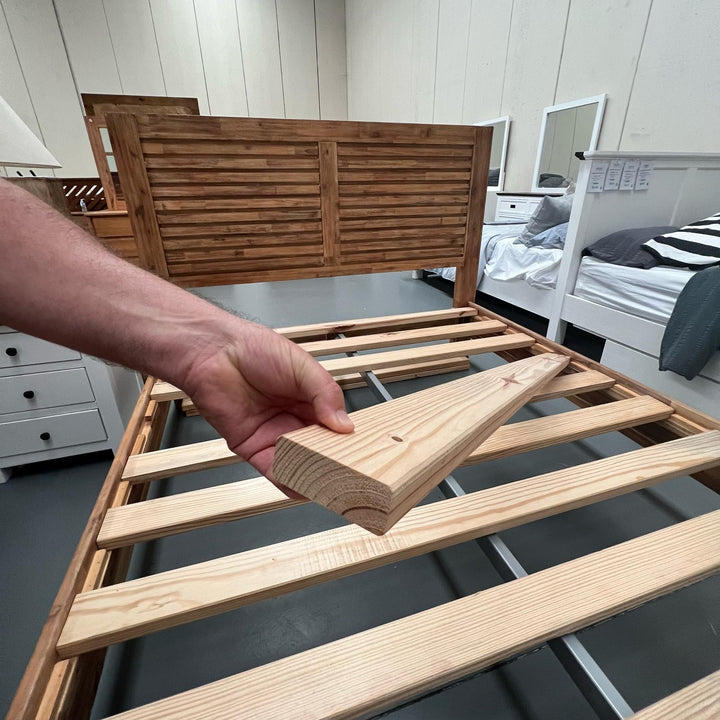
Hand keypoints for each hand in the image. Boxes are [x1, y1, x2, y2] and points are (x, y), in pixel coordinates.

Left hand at [179, 319, 353, 495]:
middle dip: (333, 460)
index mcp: (312, 400)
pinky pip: (275, 471)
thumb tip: (345, 424)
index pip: (336, 426)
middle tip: (347, 469)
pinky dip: (289, 481)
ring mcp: (275, 437)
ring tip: (329, 479)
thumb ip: (325, 393)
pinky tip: (303, 485)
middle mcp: (295, 421)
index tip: (360, 450)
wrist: (215, 353)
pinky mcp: (253, 449)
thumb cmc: (255, 349)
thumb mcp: (302, 366)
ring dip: (314, 474)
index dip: (346, 439)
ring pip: (301, 464)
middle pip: (321, 449)